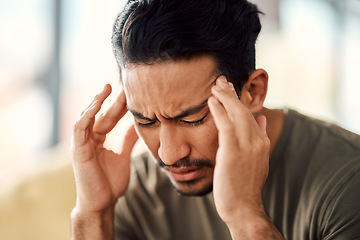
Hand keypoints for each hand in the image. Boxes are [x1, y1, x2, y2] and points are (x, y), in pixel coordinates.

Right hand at [71, 84, 137, 213]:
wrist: (102, 203)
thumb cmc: (110, 183)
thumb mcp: (123, 156)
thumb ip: (127, 141)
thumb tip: (138, 126)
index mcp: (98, 140)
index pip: (110, 118)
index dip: (120, 105)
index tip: (132, 93)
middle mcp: (89, 139)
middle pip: (101, 114)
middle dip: (112, 99)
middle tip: (124, 85)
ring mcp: (81, 143)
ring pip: (87, 116)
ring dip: (96, 101)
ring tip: (107, 88)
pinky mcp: (77, 149)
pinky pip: (79, 127)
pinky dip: (87, 114)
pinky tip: (97, 104)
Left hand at [208, 76, 269, 225]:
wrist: (243, 208)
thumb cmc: (244, 185)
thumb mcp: (256, 160)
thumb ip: (259, 138)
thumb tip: (262, 119)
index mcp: (262, 143)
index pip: (251, 115)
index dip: (240, 100)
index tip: (231, 89)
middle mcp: (257, 142)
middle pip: (244, 110)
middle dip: (232, 93)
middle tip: (221, 80)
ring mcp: (247, 147)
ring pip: (237, 114)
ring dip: (226, 97)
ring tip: (216, 85)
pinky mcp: (233, 153)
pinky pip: (226, 126)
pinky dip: (219, 111)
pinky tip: (212, 101)